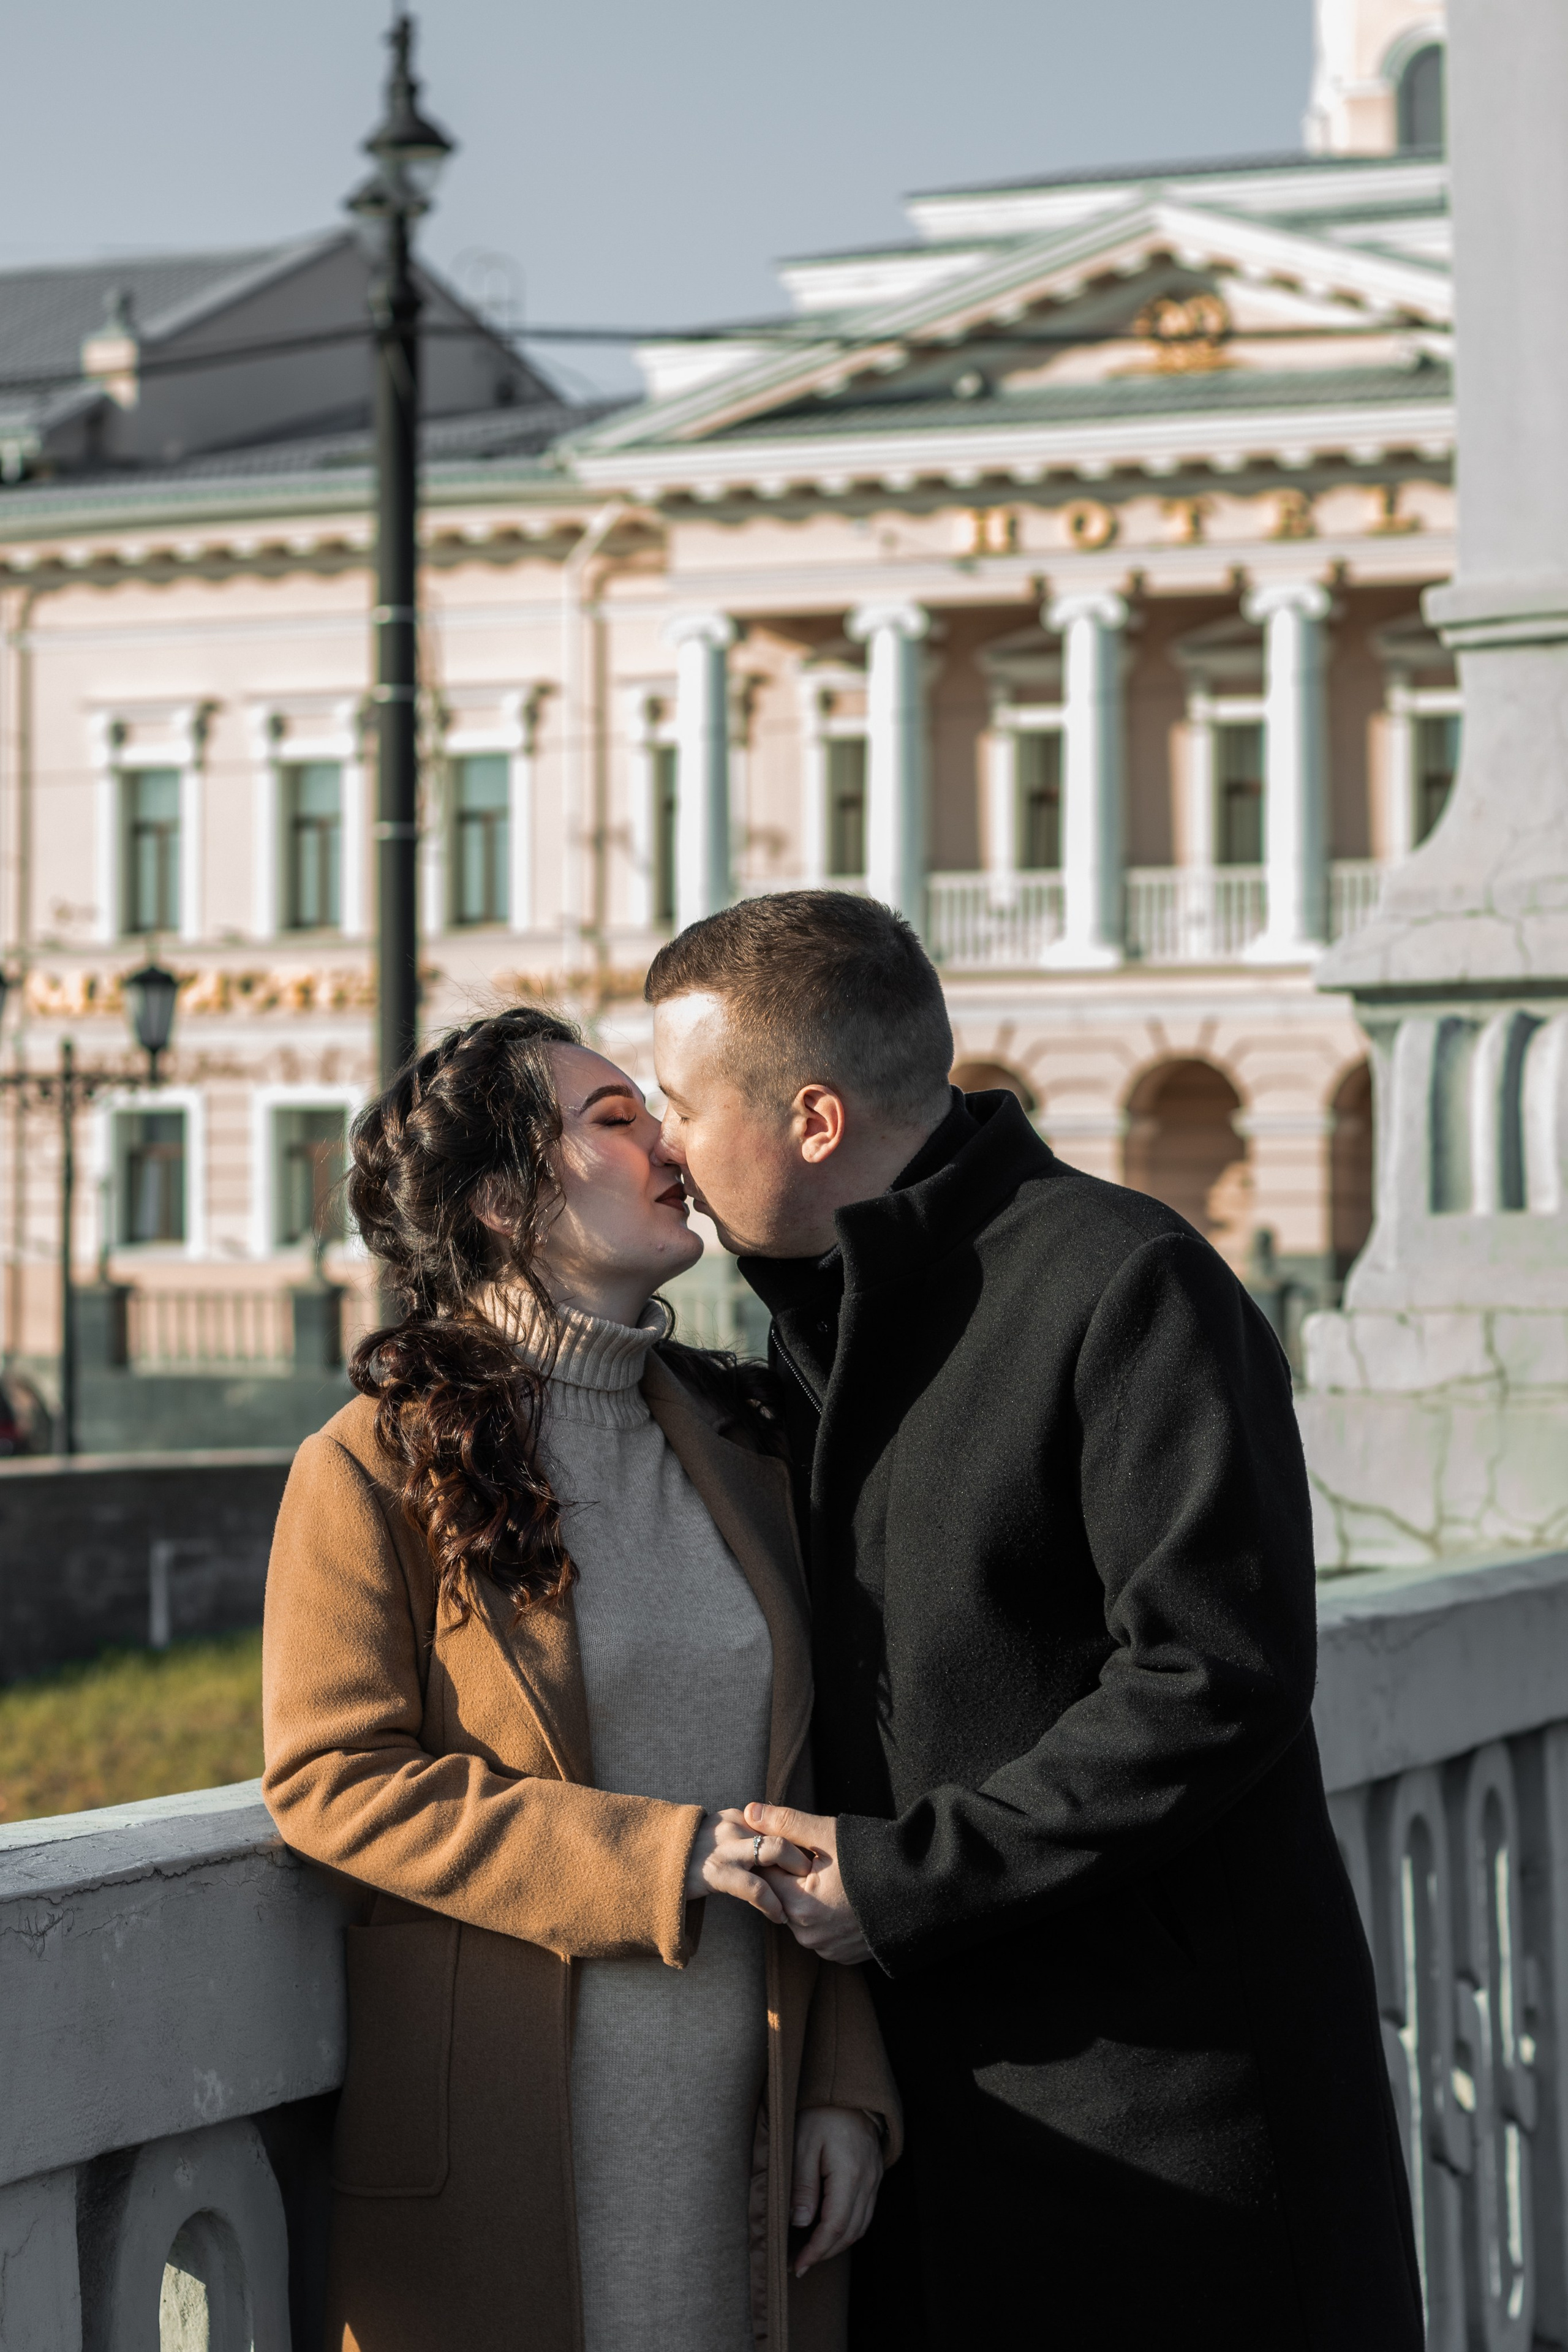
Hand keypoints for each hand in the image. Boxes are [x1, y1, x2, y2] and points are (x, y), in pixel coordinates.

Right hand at [684, 1808, 808, 1923]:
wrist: (651, 1863)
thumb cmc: (691, 1856)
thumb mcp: (721, 1837)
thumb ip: (747, 1839)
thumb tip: (778, 1852)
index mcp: (740, 1816)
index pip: (782, 1824)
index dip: (803, 1843)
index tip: (817, 1862)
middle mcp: (735, 1825)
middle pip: (785, 1832)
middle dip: (805, 1856)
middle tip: (816, 1880)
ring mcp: (726, 1847)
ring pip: (775, 1851)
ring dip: (795, 1877)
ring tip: (802, 1899)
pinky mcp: (717, 1872)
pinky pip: (755, 1887)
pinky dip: (773, 1904)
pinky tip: (779, 1916)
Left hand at [744, 1805, 872, 1965]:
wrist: (923, 1889)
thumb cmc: (873, 1857)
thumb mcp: (827, 1833)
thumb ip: (785, 1822)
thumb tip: (749, 1811)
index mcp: (800, 1907)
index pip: (767, 1876)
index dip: (777, 1855)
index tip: (794, 1843)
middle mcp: (809, 1936)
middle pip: (783, 1898)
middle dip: (792, 1877)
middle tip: (819, 1857)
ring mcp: (828, 1949)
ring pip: (801, 1916)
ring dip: (808, 1896)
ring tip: (837, 1876)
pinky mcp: (843, 1956)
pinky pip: (821, 1932)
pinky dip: (826, 1914)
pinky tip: (846, 1896)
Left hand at [789, 2105, 883, 2275]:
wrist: (848, 2089)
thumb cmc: (821, 2112)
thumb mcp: (803, 2143)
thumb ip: (802, 2185)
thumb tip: (799, 2223)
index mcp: (850, 2173)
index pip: (836, 2226)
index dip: (817, 2250)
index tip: (797, 2264)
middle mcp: (868, 2180)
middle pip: (851, 2232)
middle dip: (825, 2253)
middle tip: (799, 2263)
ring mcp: (874, 2179)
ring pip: (861, 2226)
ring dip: (837, 2244)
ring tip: (812, 2253)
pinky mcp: (874, 2176)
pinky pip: (865, 2213)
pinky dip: (848, 2229)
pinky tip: (830, 2231)